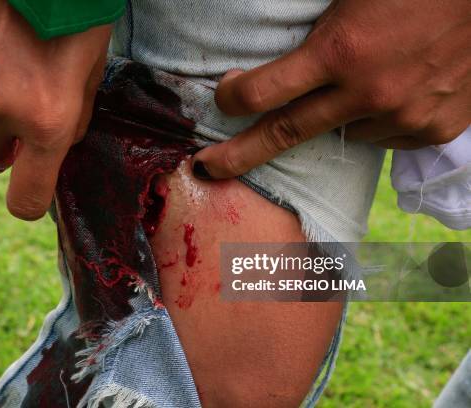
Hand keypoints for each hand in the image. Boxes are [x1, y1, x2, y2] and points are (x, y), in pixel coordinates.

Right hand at [0, 0, 110, 218]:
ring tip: (15, 77)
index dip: (28, 202)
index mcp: (47, 125)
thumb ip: (69, 127)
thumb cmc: (80, 23)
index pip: (25, 199)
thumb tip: (52, 151)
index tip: (31, 192)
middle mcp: (0, 112)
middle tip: (22, 129)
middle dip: (5, 153)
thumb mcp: (90, 82)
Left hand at [192, 0, 470, 178]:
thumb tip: (278, 48)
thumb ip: (315, 25)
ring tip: (364, 76)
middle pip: (283, 134)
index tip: (222, 98)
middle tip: (209, 167)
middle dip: (238, 154)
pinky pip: (384, 134)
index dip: (231, 98)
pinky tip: (394, 89)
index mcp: (340, 50)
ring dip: (337, 113)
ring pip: (343, 131)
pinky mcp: (433, 128)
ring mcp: (402, 116)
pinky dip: (378, 118)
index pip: (261, 93)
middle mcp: (368, 92)